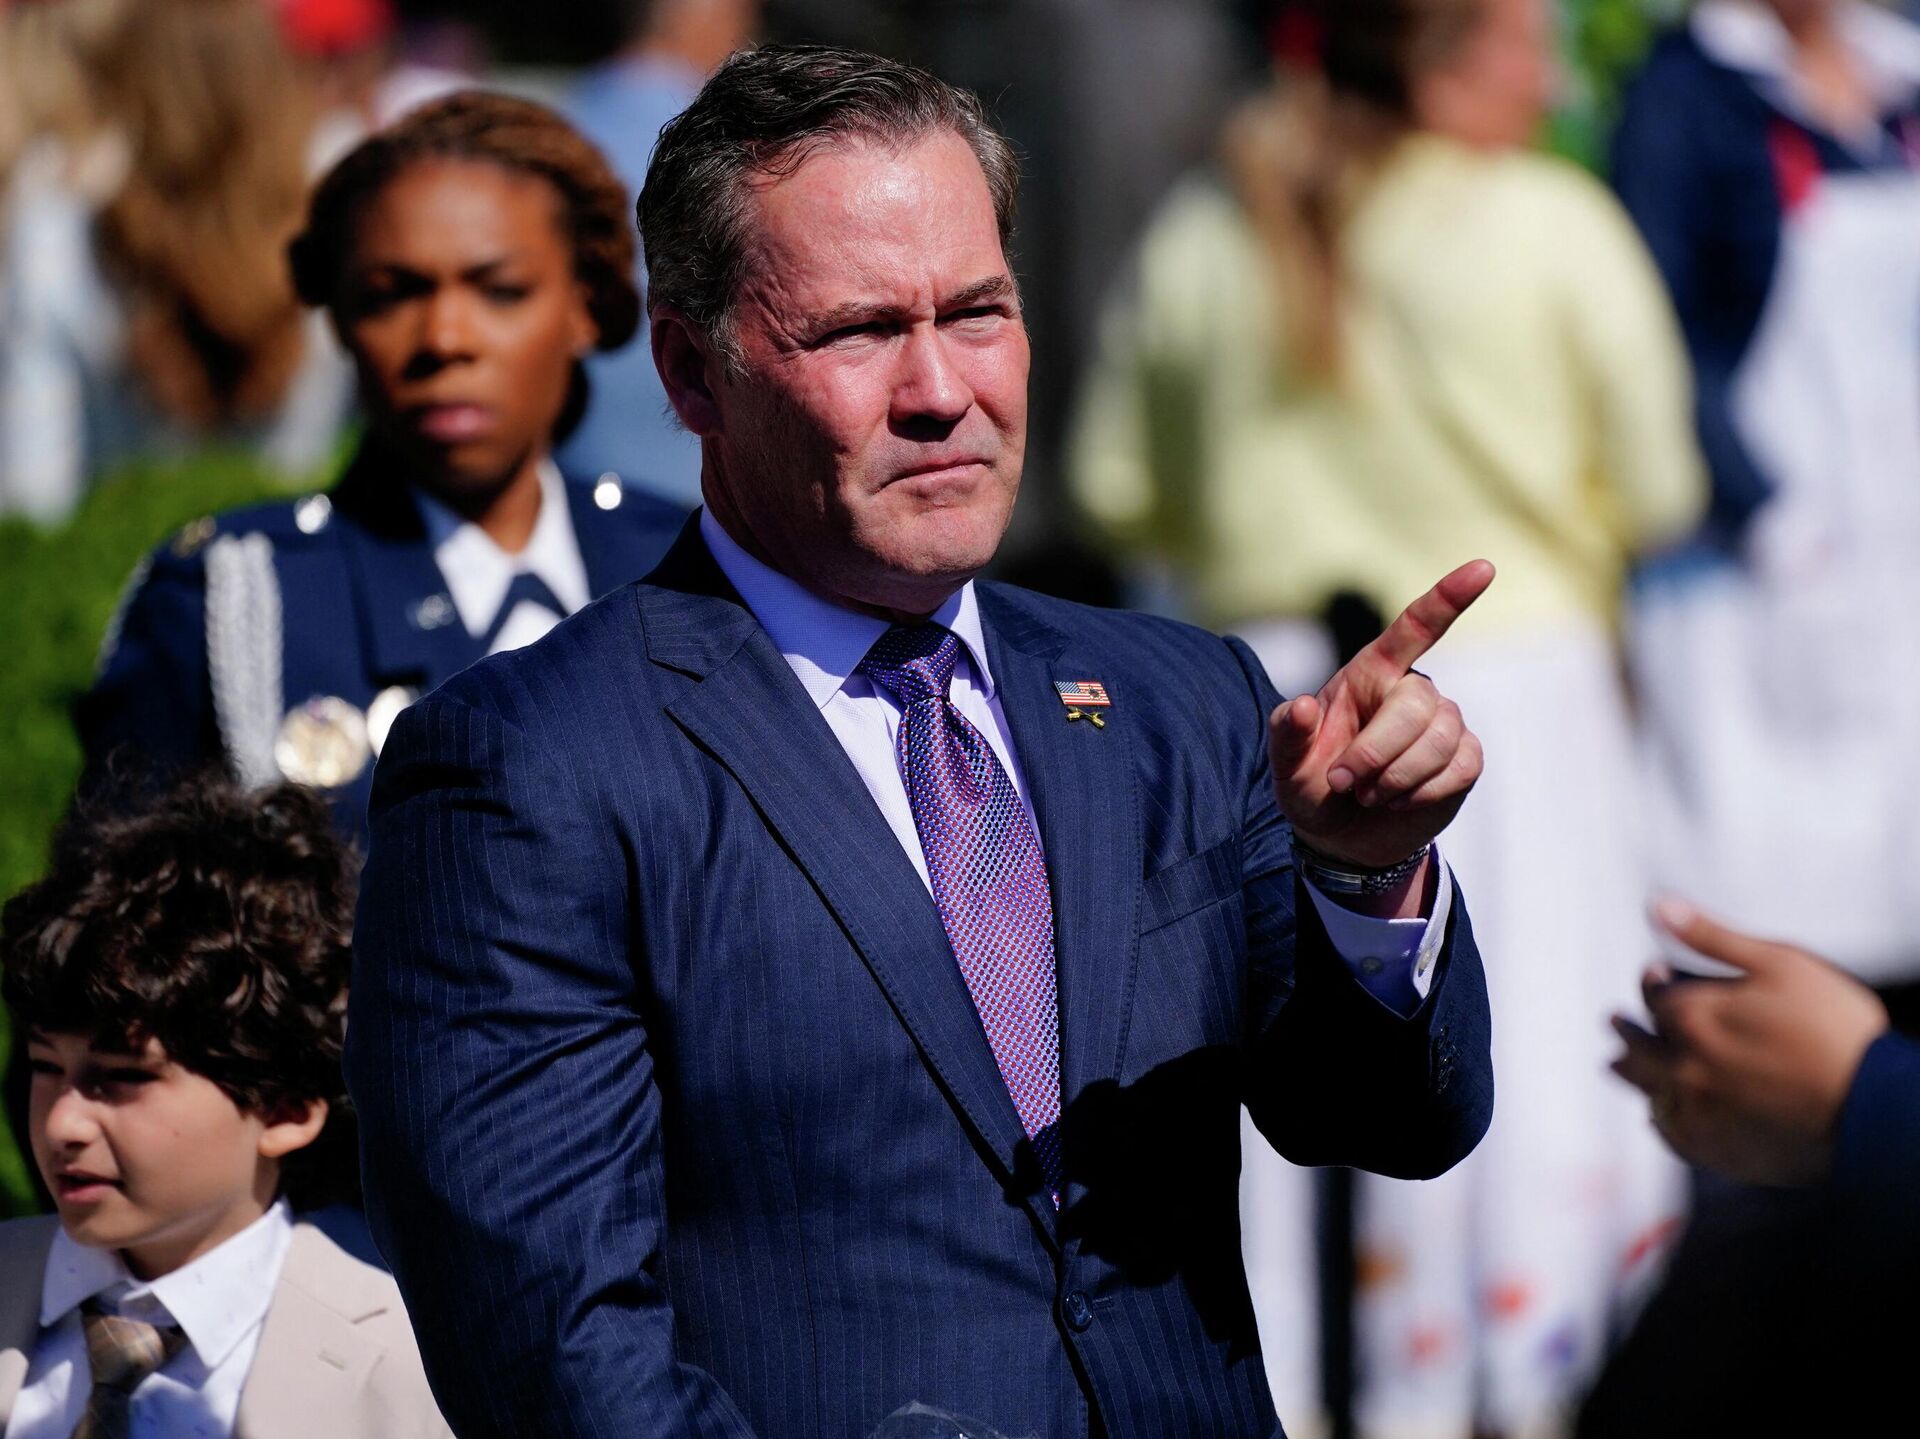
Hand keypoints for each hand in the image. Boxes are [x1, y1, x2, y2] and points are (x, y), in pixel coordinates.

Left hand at [1269, 560, 1490, 869]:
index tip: (1484, 568)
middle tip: (1345, 782)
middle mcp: (1412, 690)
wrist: (1344, 835)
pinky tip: (1396, 801)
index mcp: (1370, 673)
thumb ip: (1286, 735)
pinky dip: (1420, 792)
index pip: (1415, 627)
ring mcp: (1444, 723)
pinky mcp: (1465, 758)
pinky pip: (1459, 767)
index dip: (1449, 597)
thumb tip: (1299, 706)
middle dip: (1378, 752)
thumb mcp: (1287, 764)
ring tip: (1368, 793)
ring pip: (1440, 739)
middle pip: (1416, 705)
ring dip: (1396, 778)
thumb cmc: (1313, 784)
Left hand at [1610, 898, 1889, 1185]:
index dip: (1653, 982)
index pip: (1654, 995)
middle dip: (1626, 1029)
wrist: (1874, 1109)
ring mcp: (1696, 1111)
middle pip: (1638, 1045)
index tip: (1654, 976)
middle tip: (1613, 1023)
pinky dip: (1661, 1120)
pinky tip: (1659, 1115)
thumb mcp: (1779, 963)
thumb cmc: (1834, 1029)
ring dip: (1631, 1073)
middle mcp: (1681, 1066)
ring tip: (1616, 1066)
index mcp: (1692, 1016)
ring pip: (1648, 1090)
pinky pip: (1673, 1135)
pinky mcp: (1715, 1150)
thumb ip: (1711, 937)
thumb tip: (1659, 905)